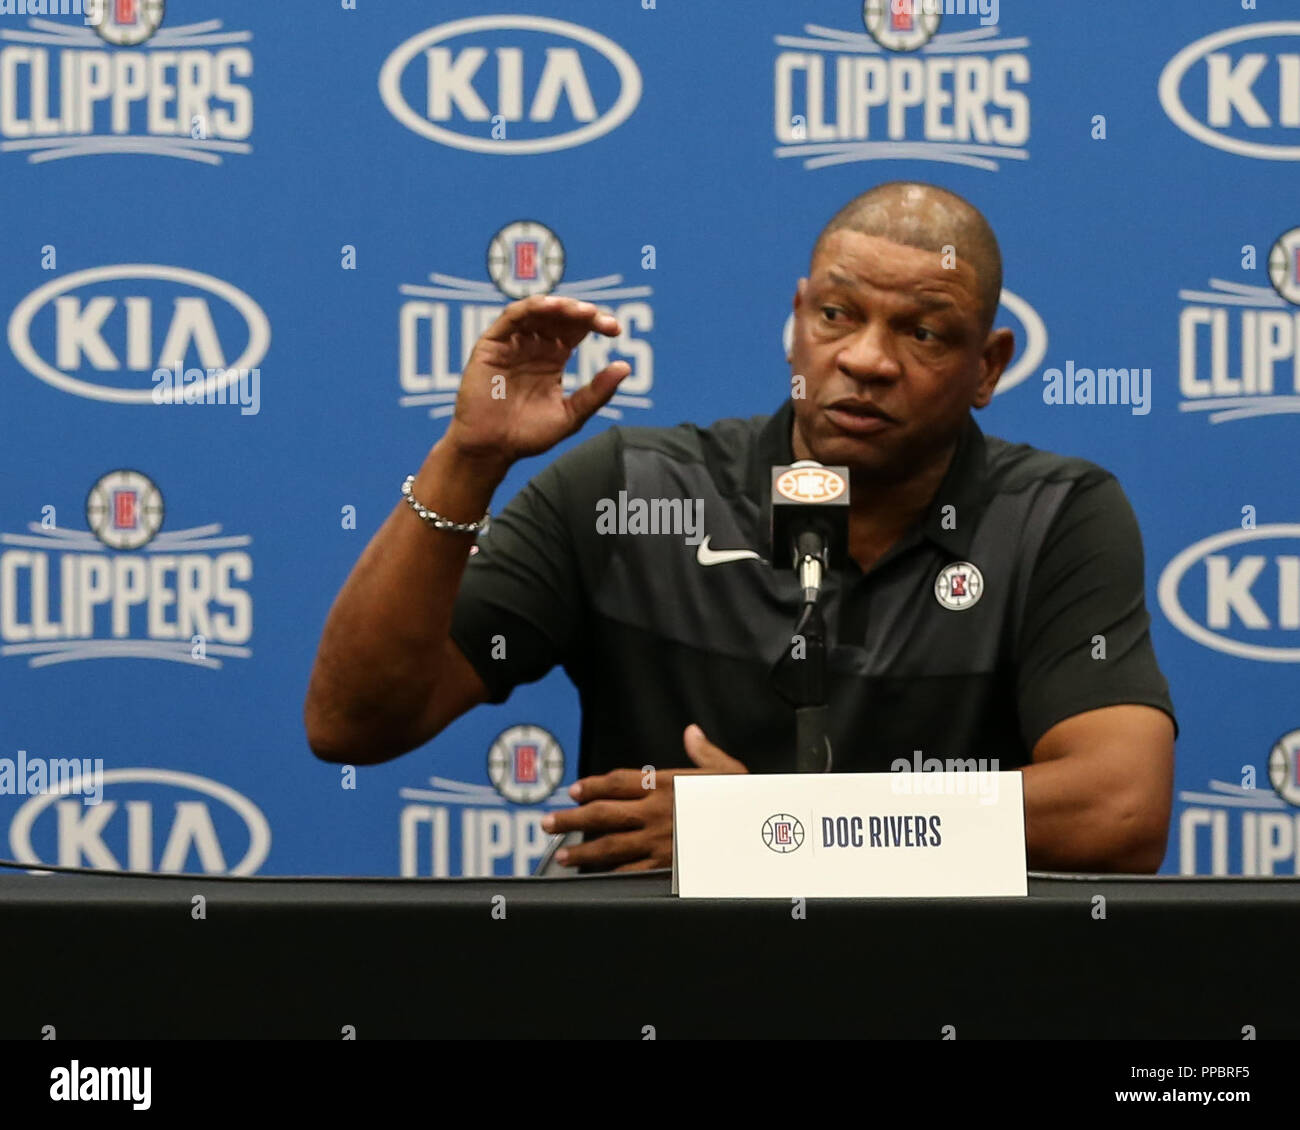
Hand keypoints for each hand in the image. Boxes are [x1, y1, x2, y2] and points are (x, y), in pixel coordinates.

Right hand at [444, 294, 630, 472]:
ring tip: (579, 311)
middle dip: (581, 312)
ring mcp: (512, 343)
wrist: (493, 449)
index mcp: (553, 358)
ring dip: (559, 305)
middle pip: (560, 316)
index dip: (596, 323)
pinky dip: (531, 308)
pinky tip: (549, 307)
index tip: (615, 330)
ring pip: (537, 310)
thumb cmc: (528, 435)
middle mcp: (533, 345)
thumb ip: (597, 392)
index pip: (577, 329)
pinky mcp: (492, 344)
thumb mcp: (571, 414)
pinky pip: (511, 317)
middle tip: (598, 318)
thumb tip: (625, 367)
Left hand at [541, 725, 747, 871]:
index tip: (575, 789)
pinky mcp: (666, 866)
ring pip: (610, 845)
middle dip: (572, 818)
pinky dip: (609, 875)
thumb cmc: (744, 802)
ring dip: (582, 851)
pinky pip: (631, 871)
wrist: (759, 833)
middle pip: (603, 813)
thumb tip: (692, 732)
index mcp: (667, 784)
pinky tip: (593, 879)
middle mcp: (656, 811)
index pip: (619, 781)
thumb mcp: (728, 771)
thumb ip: (704, 752)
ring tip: (561, 855)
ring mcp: (658, 841)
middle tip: (549, 823)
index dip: (593, 785)